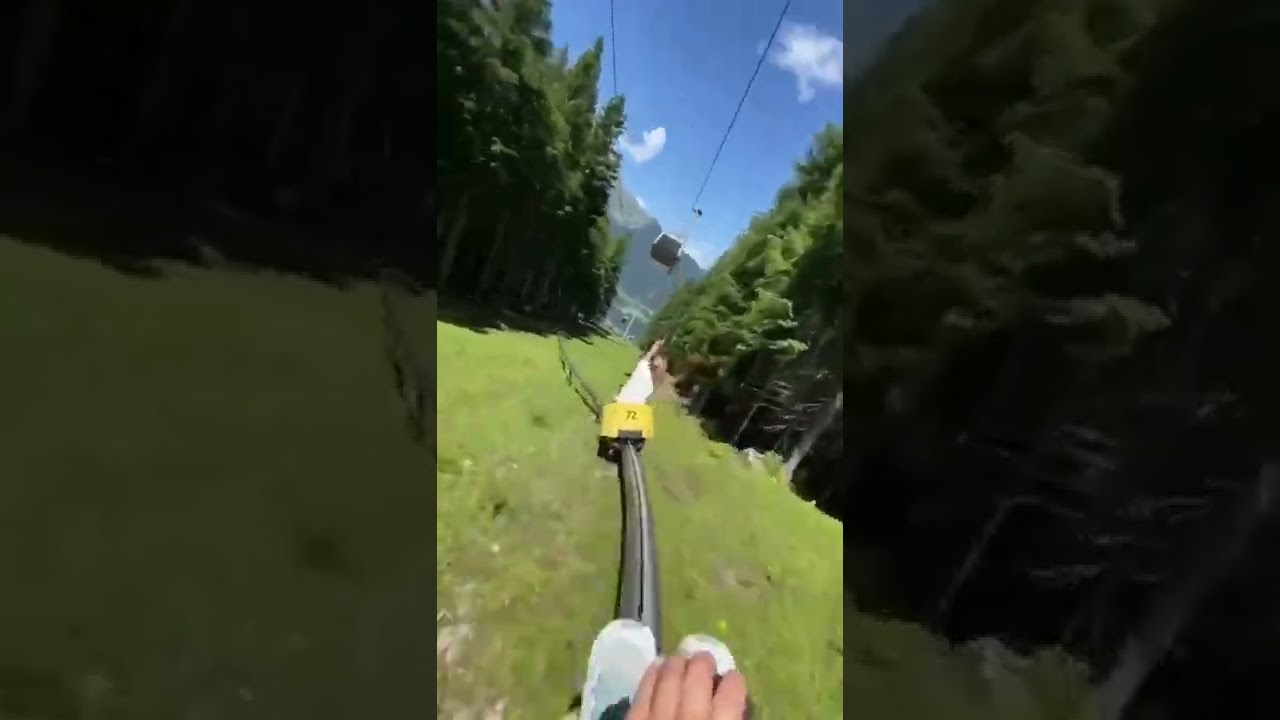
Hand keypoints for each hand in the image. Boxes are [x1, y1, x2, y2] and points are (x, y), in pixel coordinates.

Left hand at [625, 653, 747, 719]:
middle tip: (705, 659)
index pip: (730, 698)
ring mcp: (658, 719)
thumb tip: (736, 709)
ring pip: (668, 681)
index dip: (733, 683)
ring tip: (681, 658)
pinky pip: (642, 693)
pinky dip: (651, 676)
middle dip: (702, 664)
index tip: (733, 676)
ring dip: (676, 665)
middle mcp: (690, 719)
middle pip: (697, 680)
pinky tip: (656, 666)